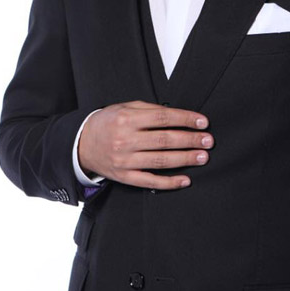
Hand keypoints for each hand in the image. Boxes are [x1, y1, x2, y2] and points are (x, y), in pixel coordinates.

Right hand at [77, 100, 212, 188]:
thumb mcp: (125, 108)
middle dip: (190, 140)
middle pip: (165, 140)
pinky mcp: (124, 177)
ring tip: (202, 157)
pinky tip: (185, 180)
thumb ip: (150, 110)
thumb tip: (178, 115)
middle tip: (208, 141)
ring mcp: (125, 160)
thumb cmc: (108, 123)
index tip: (203, 122)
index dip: (185, 119)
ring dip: (185, 159)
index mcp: (127, 119)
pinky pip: (150, 181)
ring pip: (161, 161)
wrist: (81, 144)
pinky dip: (169, 182)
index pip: (163, 118)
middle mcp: (125, 140)